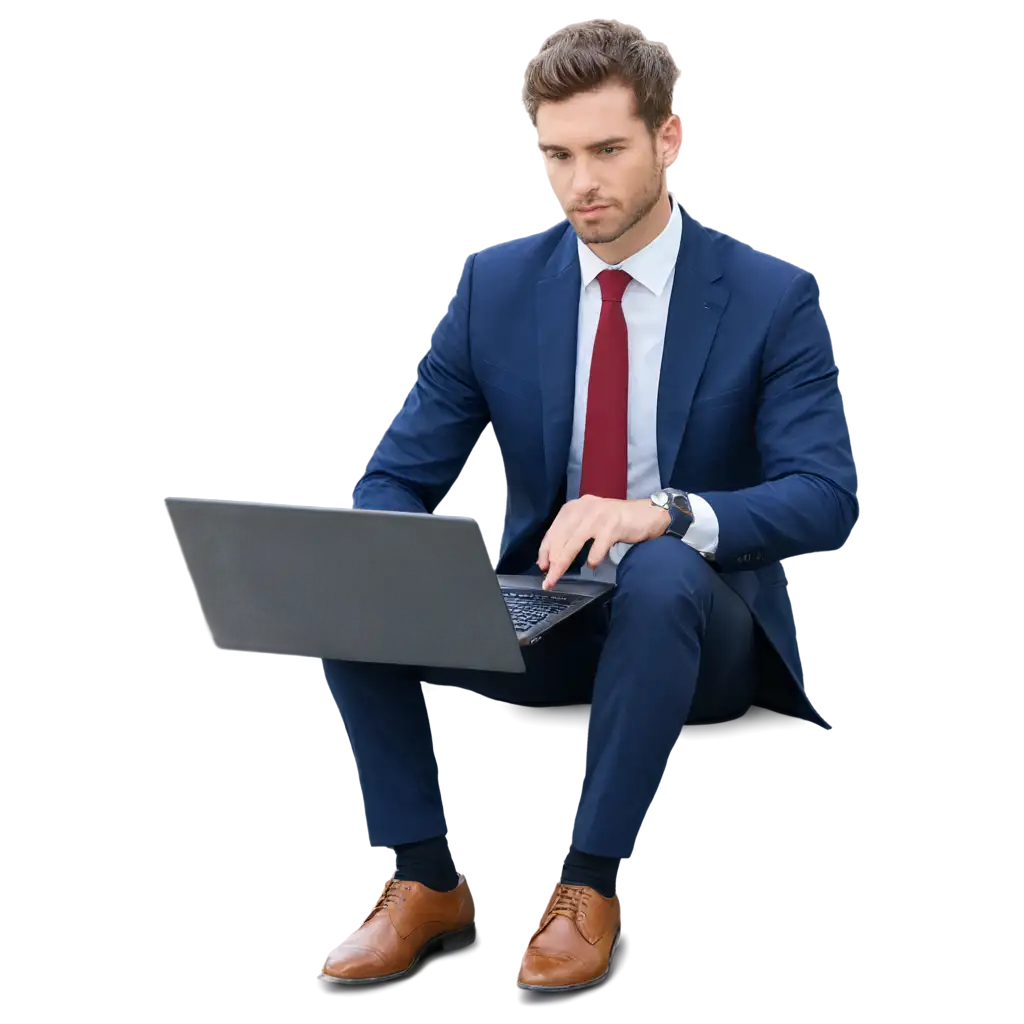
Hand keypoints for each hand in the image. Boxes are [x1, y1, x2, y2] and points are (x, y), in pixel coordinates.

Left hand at [537, 495, 670, 589]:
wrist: (648, 514)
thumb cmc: (618, 521)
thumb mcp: (591, 521)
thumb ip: (574, 533)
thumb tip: (555, 556)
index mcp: (575, 507)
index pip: (554, 529)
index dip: (546, 549)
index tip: (542, 566)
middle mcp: (584, 508)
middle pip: (561, 537)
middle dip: (552, 560)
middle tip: (548, 578)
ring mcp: (598, 516)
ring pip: (574, 543)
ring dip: (563, 563)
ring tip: (557, 576)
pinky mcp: (613, 525)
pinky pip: (597, 546)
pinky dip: (593, 558)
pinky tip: (592, 566)